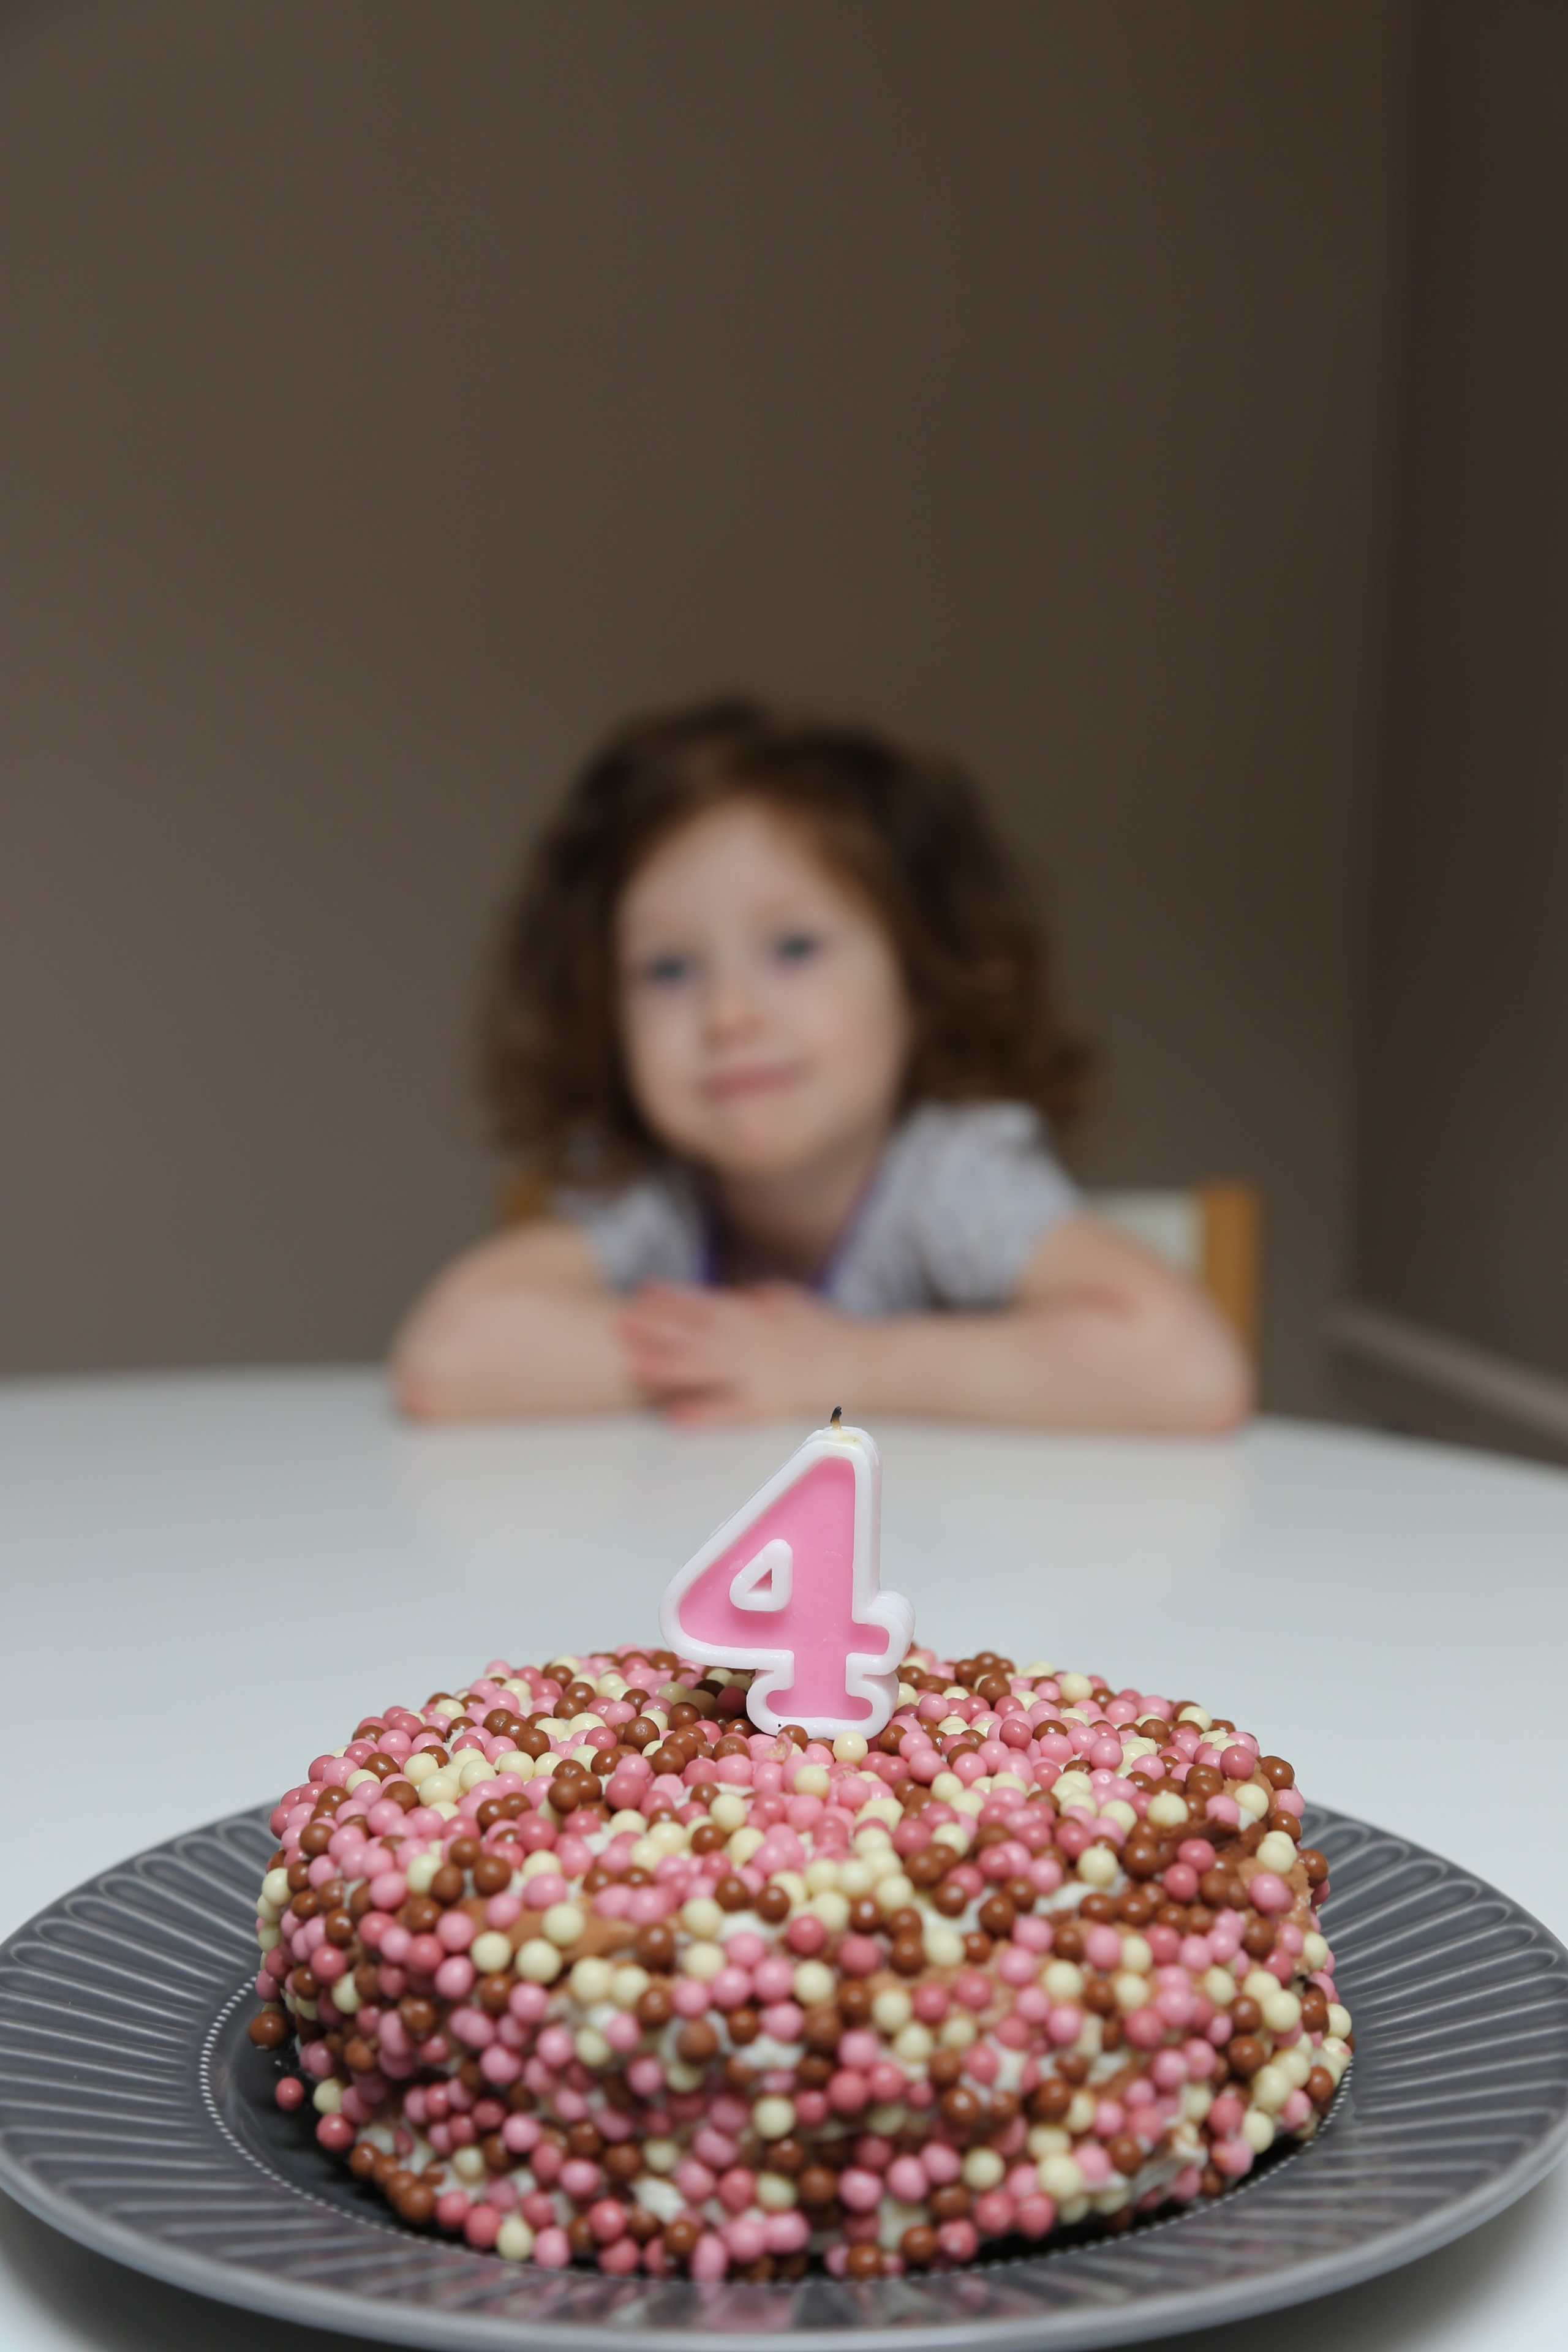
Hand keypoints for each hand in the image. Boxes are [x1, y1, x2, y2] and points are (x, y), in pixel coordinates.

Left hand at [618, 1281, 866, 1424]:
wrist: (863, 1361)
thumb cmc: (829, 1331)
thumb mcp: (794, 1302)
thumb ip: (764, 1298)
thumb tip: (743, 1294)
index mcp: (755, 1315)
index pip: (705, 1303)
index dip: (671, 1298)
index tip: (641, 1292)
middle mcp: (750, 1340)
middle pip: (694, 1332)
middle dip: (656, 1328)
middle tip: (618, 1322)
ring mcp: (757, 1372)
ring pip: (704, 1368)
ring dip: (667, 1367)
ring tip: (633, 1366)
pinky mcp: (768, 1403)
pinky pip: (730, 1410)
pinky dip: (703, 1413)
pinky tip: (675, 1417)